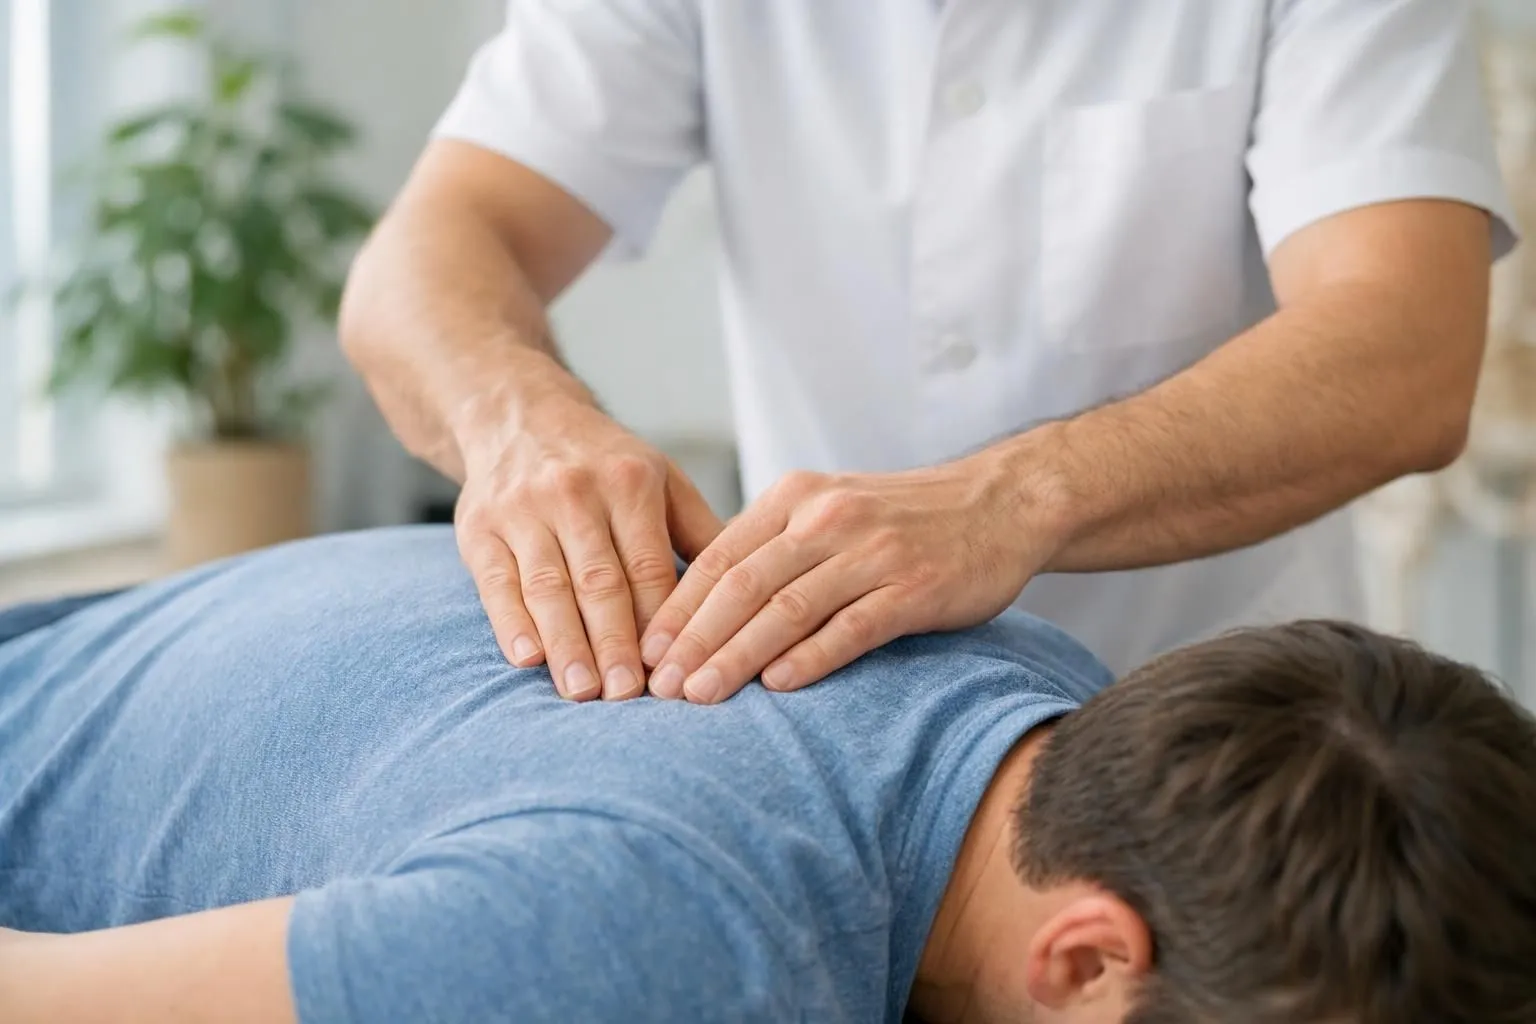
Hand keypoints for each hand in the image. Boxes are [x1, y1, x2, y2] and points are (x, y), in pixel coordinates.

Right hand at [455, 396, 723, 700]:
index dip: (661, 622)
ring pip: (548, 586)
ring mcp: (523, 509)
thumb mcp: (662, 479)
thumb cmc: (607, 463)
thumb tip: (751, 591)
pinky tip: (527, 658)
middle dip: (615, 642)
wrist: (521, 416)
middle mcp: (575, 492)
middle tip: (628, 696)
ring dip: (566, 644)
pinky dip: (511, 622)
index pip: (650, 566)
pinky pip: (496, 582)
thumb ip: (701, 534)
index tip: (674, 671)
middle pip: (599, 580)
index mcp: (630, 482)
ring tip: (582, 692)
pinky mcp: (479, 527)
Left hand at [638, 452, 1065, 702]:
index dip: (676, 608)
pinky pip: (851, 628)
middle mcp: (827, 520)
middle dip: (693, 640)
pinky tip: (778, 686)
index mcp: (796, 498)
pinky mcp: (913, 588)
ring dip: (736, 656)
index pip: (720, 556)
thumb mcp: (829, 510)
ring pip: (787, 609)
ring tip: (699, 696)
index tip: (643, 651)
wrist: (1000, 504)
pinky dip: (811, 658)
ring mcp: (872, 553)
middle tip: (656, 687)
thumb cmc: (903, 520)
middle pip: (743, 585)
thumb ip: (773, 547)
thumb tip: (702, 608)